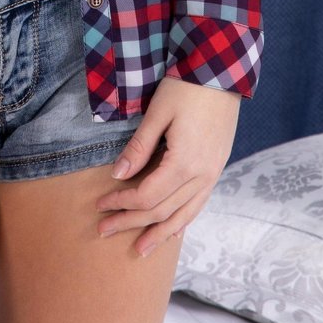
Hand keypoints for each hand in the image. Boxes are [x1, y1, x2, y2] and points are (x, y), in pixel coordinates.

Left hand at [95, 76, 240, 257]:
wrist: (222, 72)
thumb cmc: (185, 87)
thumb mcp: (157, 114)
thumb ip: (138, 148)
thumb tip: (118, 176)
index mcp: (184, 163)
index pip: (146, 195)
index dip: (121, 203)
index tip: (100, 205)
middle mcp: (202, 175)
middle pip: (161, 210)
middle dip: (131, 222)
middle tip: (104, 230)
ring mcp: (212, 174)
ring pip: (183, 215)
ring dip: (159, 233)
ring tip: (139, 249)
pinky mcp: (217, 168)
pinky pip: (199, 204)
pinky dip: (183, 221)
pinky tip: (172, 232)